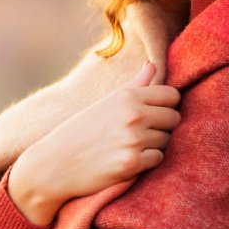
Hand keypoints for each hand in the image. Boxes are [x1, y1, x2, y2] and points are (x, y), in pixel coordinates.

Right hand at [8, 61, 181, 224]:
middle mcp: (133, 115)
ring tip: (130, 147)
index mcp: (127, 96)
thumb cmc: (80, 131)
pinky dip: (147, 162)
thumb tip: (152, 64)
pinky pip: (158, 159)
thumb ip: (135, 85)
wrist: (55, 164)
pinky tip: (128, 160)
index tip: (153, 115)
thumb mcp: (106, 102)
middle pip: (174, 118)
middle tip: (141, 134)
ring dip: (153, 145)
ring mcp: (133, 140)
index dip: (166, 106)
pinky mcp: (131, 163)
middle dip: (163, 127)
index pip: (172, 95)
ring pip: (166, 141)